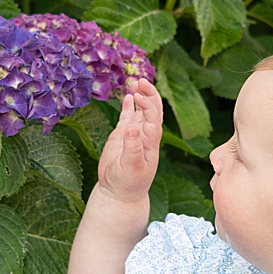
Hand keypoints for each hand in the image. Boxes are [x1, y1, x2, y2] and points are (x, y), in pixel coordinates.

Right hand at [98, 79, 162, 202]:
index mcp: (150, 142)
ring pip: (141, 111)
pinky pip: (128, 117)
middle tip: (141, 80)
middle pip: (152, 109)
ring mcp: (135, 134)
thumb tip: (132, 128)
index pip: (153, 118)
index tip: (138, 96)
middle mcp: (145, 135)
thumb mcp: (130, 168)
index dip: (148, 105)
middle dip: (149, 94)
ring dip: (141, 96)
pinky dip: (128, 106)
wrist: (119, 193)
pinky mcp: (123, 136)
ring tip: (135, 82)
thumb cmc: (127, 183)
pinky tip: (128, 95)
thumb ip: (132, 148)